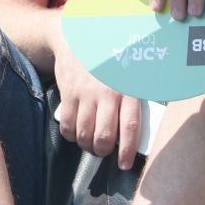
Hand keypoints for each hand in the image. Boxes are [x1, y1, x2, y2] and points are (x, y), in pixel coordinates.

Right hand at [53, 29, 146, 170]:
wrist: (79, 39)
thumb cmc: (109, 61)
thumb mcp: (129, 74)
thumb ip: (135, 98)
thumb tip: (138, 130)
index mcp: (128, 90)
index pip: (130, 127)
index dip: (127, 150)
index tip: (124, 165)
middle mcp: (107, 94)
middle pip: (104, 136)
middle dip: (102, 151)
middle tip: (103, 151)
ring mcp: (85, 94)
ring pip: (84, 134)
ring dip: (86, 145)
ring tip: (89, 143)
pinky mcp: (68, 93)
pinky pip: (67, 124)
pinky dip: (70, 135)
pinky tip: (74, 133)